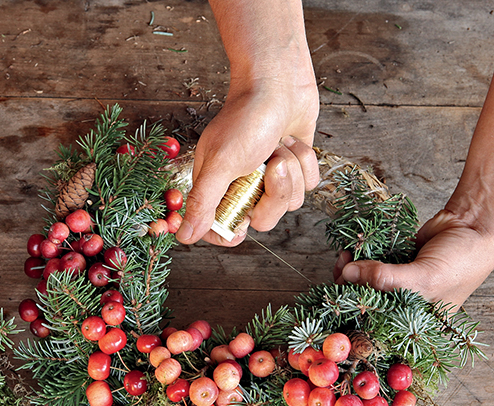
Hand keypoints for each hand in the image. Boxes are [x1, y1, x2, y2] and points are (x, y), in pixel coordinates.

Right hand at [176, 0, 319, 245]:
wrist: (278, 80)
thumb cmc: (246, 117)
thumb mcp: (220, 163)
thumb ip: (203, 202)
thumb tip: (184, 237)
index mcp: (218, 187)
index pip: (222, 228)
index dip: (232, 232)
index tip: (243, 225)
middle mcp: (244, 186)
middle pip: (264, 219)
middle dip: (273, 192)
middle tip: (269, 163)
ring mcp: (271, 178)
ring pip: (290, 202)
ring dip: (291, 170)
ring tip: (279, 144)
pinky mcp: (295, 167)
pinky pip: (308, 184)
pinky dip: (305, 161)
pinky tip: (293, 140)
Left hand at [333, 206, 493, 309]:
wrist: (476, 225)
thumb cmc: (462, 261)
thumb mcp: (424, 277)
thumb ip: (384, 278)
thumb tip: (347, 273)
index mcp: (415, 322)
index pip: (376, 328)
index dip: (353, 318)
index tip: (334, 304)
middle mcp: (404, 305)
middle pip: (365, 302)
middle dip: (347, 288)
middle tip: (340, 270)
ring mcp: (398, 283)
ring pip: (363, 282)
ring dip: (350, 271)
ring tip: (345, 257)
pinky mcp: (394, 263)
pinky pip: (369, 264)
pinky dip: (358, 258)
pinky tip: (351, 251)